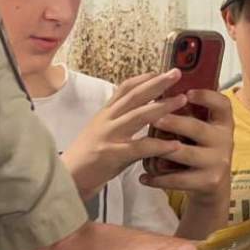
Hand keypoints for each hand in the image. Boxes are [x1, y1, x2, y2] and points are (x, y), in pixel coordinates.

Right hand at [61, 70, 188, 199]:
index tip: (160, 71)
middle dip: (157, 83)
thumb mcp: (103, 132)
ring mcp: (109, 136)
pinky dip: (159, 145)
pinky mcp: (113, 154)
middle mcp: (107, 120)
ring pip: (139, 116)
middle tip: (177, 73)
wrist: (68, 178)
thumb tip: (149, 113)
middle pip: (134, 96)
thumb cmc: (88, 157)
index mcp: (106, 113)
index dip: (143, 78)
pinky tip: (175, 144)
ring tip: (181, 100)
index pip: (124, 88)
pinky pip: (140, 147)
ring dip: (162, 106)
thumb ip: (123, 122)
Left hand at [139, 89, 233, 201]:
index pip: (222, 104)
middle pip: (197, 128)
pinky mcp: (209, 181)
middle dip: (174, 122)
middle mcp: (225, 140)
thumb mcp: (203, 129)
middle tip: (154, 119)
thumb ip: (190, 113)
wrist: (212, 185)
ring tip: (145, 147)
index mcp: (222, 122)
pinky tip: (144, 176)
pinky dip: (159, 178)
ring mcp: (217, 162)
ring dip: (163, 150)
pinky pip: (180, 179)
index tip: (187, 92)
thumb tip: (161, 87)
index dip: (206, 97)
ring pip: (186, 154)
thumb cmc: (200, 149)